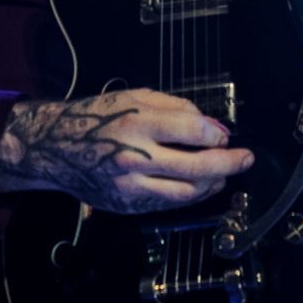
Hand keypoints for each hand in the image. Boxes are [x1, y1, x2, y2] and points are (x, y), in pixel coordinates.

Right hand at [0, 89, 253, 213]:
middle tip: (246, 159)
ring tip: (224, 174)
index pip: (192, 129)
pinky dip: (190, 195)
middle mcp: (135, 156)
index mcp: (137, 122)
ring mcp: (131, 185)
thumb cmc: (98, 117)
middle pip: (197, 166)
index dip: (217, 133)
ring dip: (213, 184)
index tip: (226, 135)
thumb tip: (213, 126)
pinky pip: (168, 204)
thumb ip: (175, 108)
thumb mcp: (134, 97)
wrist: (56, 147)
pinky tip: (200, 186)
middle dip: (229, 164)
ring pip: (187, 192)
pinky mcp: (127, 205)